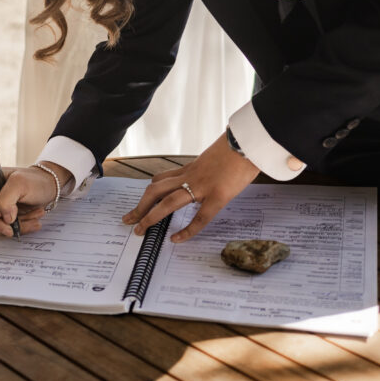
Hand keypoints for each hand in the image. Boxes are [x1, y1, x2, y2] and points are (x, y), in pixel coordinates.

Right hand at [0, 164, 70, 236]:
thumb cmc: (36, 180)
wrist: (48, 186)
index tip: (9, 211)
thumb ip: (6, 200)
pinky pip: (1, 225)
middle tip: (17, 221)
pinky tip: (33, 219)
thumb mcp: (21, 184)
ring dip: (15, 224)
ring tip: (34, 217)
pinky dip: (18, 226)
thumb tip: (3, 218)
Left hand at [122, 133, 259, 242]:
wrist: (250, 140)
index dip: (150, 192)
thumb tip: (212, 172)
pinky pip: (199, 217)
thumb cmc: (239, 146)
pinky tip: (176, 239)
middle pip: (156, 190)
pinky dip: (187, 231)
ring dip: (150, 216)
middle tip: (129, 219)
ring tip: (140, 230)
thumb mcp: (216, 154)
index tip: (142, 203)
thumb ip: (208, 166)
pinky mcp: (218, 195)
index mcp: (191, 167)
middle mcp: (191, 176)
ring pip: (168, 202)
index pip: (162, 178)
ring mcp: (203, 186)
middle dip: (140, 206)